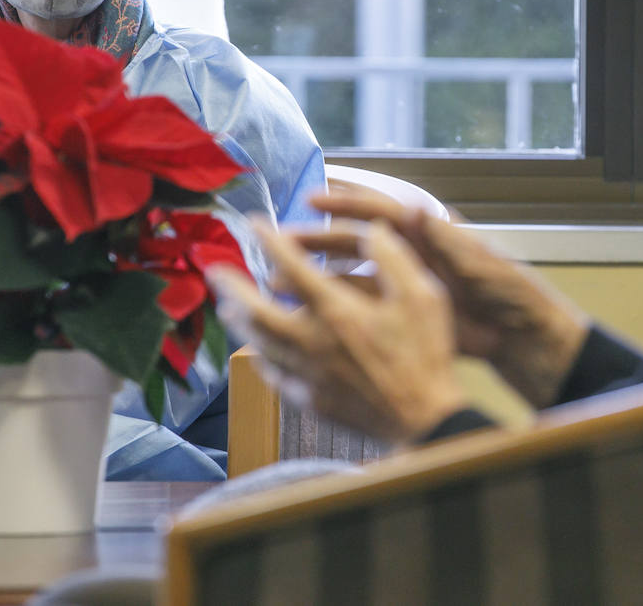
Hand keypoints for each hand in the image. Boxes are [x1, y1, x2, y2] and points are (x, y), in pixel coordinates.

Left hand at [209, 218, 471, 444]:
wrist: (425, 419)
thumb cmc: (427, 355)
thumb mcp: (423, 296)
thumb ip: (393, 259)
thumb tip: (371, 229)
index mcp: (338, 312)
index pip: (292, 267)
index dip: (269, 241)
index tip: (254, 223)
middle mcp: (313, 342)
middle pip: (256, 311)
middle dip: (232, 287)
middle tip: (215, 270)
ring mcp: (308, 375)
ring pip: (259, 345)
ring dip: (241, 322)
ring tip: (228, 307)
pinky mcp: (311, 401)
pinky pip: (274, 376)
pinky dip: (261, 359)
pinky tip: (260, 352)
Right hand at [296, 191, 591, 407]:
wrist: (523, 337)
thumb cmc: (510, 294)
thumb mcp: (480, 266)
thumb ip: (448, 240)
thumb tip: (416, 209)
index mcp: (430, 232)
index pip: (380, 210)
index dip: (346, 202)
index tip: (312, 198)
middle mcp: (412, 250)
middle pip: (356, 238)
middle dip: (318, 239)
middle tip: (280, 240)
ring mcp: (405, 279)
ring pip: (352, 272)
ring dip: (320, 275)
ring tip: (281, 282)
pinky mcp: (405, 309)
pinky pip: (363, 303)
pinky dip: (335, 305)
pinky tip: (308, 314)